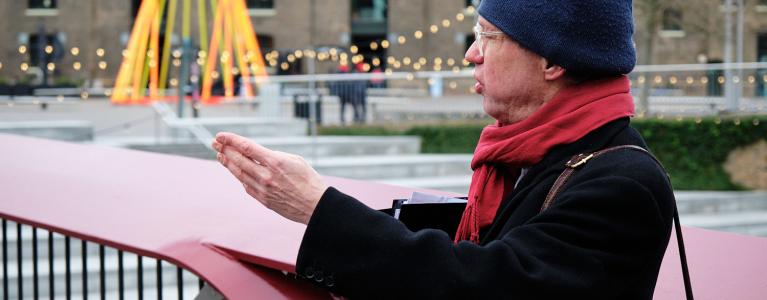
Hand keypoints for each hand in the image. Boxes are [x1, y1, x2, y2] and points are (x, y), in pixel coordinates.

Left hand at [212, 132, 327, 223]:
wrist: (315, 206)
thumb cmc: (309, 180)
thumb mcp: (295, 160)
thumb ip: (275, 156)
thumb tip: (260, 155)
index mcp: (275, 162)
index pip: (246, 147)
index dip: (231, 140)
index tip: (221, 135)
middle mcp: (266, 175)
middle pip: (239, 160)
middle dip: (224, 149)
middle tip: (214, 143)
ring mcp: (263, 189)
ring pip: (239, 173)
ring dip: (227, 163)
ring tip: (219, 155)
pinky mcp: (263, 200)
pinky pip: (246, 186)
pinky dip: (239, 177)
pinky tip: (235, 171)